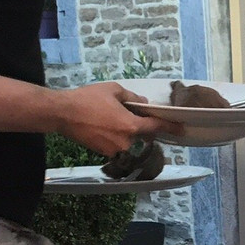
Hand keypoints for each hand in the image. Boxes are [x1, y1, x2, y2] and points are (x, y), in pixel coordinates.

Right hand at [58, 82, 181, 155]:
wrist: (62, 114)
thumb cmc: (88, 99)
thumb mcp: (113, 90)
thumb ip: (132, 98)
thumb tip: (142, 104)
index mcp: (130, 126)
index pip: (156, 128)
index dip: (170, 127)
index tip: (182, 129)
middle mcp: (125, 142)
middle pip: (142, 136)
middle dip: (140, 126)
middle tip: (129, 113)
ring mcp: (114, 150)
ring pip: (129, 141)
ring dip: (126, 132)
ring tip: (110, 117)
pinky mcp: (103, 154)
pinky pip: (117, 145)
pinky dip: (116, 136)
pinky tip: (104, 125)